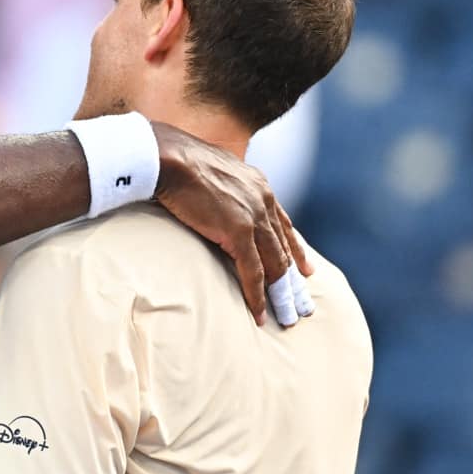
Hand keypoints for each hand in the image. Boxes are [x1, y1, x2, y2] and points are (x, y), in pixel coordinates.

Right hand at [152, 123, 306, 320]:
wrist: (167, 156)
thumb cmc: (177, 161)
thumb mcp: (212, 172)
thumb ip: (222, 190)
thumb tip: (215, 202)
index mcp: (258, 186)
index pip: (283, 225)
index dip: (295, 250)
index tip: (305, 271)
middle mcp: (263, 200)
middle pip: (284, 248)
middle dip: (294, 281)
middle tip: (302, 305)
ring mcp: (253, 215)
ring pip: (275, 264)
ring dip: (280, 294)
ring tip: (285, 317)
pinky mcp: (238, 231)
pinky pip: (253, 272)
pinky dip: (257, 295)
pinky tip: (259, 313)